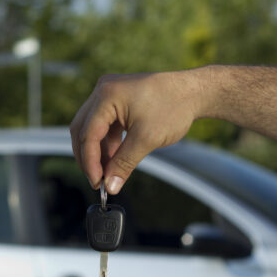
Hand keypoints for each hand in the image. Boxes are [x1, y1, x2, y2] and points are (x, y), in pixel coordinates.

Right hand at [70, 71, 203, 193]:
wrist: (194, 92)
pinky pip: (104, 125)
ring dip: (98, 152)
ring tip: (108, 173)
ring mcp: (110, 94)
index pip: (87, 133)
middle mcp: (103, 90)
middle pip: (82, 129)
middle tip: (98, 181)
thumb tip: (111, 185)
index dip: (90, 162)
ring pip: (92, 128)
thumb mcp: (146, 139)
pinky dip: (107, 143)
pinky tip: (114, 160)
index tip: (97, 183)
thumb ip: (124, 163)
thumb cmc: (174, 107)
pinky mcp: (118, 101)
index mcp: (107, 95)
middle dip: (89, 157)